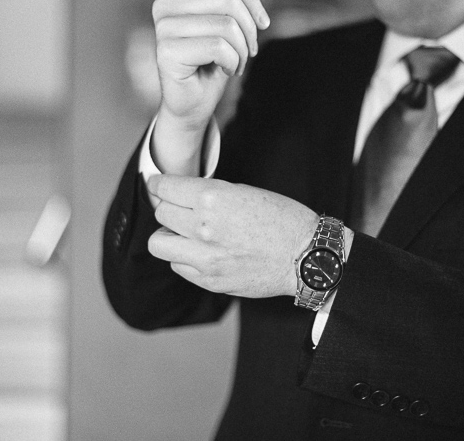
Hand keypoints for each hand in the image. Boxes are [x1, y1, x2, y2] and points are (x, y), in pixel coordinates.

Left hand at [147, 174, 318, 297]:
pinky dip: (184, 257)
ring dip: (169, 235)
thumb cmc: (284, 220)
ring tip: (187, 233)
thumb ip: (211, 193)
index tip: (159, 185)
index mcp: (214, 198)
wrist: (305, 257)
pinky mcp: (208, 280)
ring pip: (158, 243)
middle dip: (170, 207)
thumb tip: (183, 194)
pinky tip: (203, 252)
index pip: (166, 188)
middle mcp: (203, 227)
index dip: (160, 184)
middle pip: (161, 213)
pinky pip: (178, 265)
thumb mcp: (246, 191)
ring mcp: (204, 257)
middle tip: (182, 208)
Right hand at [152, 0, 269, 136]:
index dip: (253, 3)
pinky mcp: (166, 52)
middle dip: (249, 29)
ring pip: (226, 25)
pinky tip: (224, 71)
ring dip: (242, 50)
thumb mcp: (224, 17)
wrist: (195, 101)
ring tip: (235, 63)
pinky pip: (218, 47)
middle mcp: (163, 4)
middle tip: (248, 51)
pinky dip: (233, 63)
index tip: (260, 27)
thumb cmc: (211, 60)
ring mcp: (162, 28)